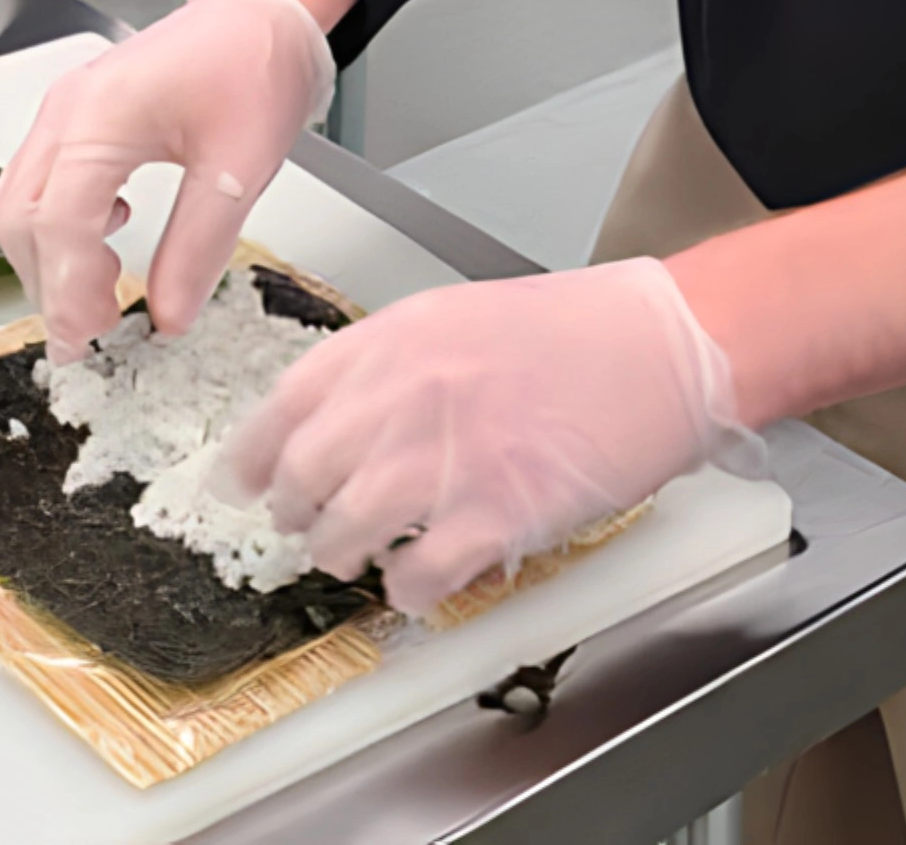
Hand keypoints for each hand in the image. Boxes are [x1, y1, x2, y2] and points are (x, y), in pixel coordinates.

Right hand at [0, 0, 333, 355]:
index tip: (95, 341)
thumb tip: (169, 317)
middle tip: (95, 333)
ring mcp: (68, 110)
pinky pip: (43, 183)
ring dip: (49, 259)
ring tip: (101, 299)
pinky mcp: (80, 117)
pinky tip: (108, 240)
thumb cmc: (256, 63)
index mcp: (100, 115)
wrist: (266, 12)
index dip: (69, 292)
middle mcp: (69, 110)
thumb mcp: (241, 166)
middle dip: (49, 284)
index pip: (57, 222)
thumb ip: (199, 246)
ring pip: (21, 203)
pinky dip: (60, 228)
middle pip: (21, 217)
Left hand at [224, 261, 760, 616]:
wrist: (665, 345)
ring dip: (344, 554)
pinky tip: (422, 579)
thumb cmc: (582, 332)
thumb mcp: (463, 316)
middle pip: (304, 474)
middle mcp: (408, 392)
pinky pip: (417, 576)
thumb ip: (396, 363)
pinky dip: (410, 589)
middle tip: (303, 527)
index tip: (239, 481)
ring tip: (359, 556)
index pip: (288, 400)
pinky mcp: (494, 512)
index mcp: (398, 336)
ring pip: (346, 532)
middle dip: (294, 512)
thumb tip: (342, 419)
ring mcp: (448, 456)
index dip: (252, 453)